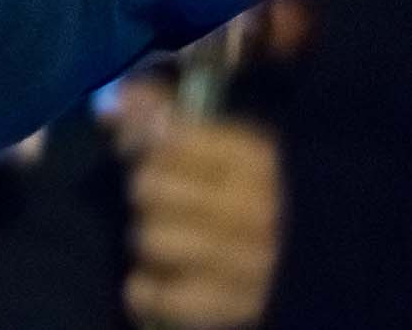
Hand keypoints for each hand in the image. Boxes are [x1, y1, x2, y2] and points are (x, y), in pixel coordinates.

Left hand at [124, 116, 283, 329]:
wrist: (299, 267)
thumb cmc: (236, 191)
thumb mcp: (210, 139)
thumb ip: (160, 110)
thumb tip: (112, 102)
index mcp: (255, 158)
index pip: (171, 138)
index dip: (142, 138)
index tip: (142, 147)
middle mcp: (257, 208)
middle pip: (152, 187)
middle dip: (145, 190)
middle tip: (158, 198)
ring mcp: (249, 263)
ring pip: (151, 238)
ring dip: (147, 238)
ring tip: (165, 237)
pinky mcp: (236, 308)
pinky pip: (160, 296)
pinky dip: (148, 290)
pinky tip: (158, 279)